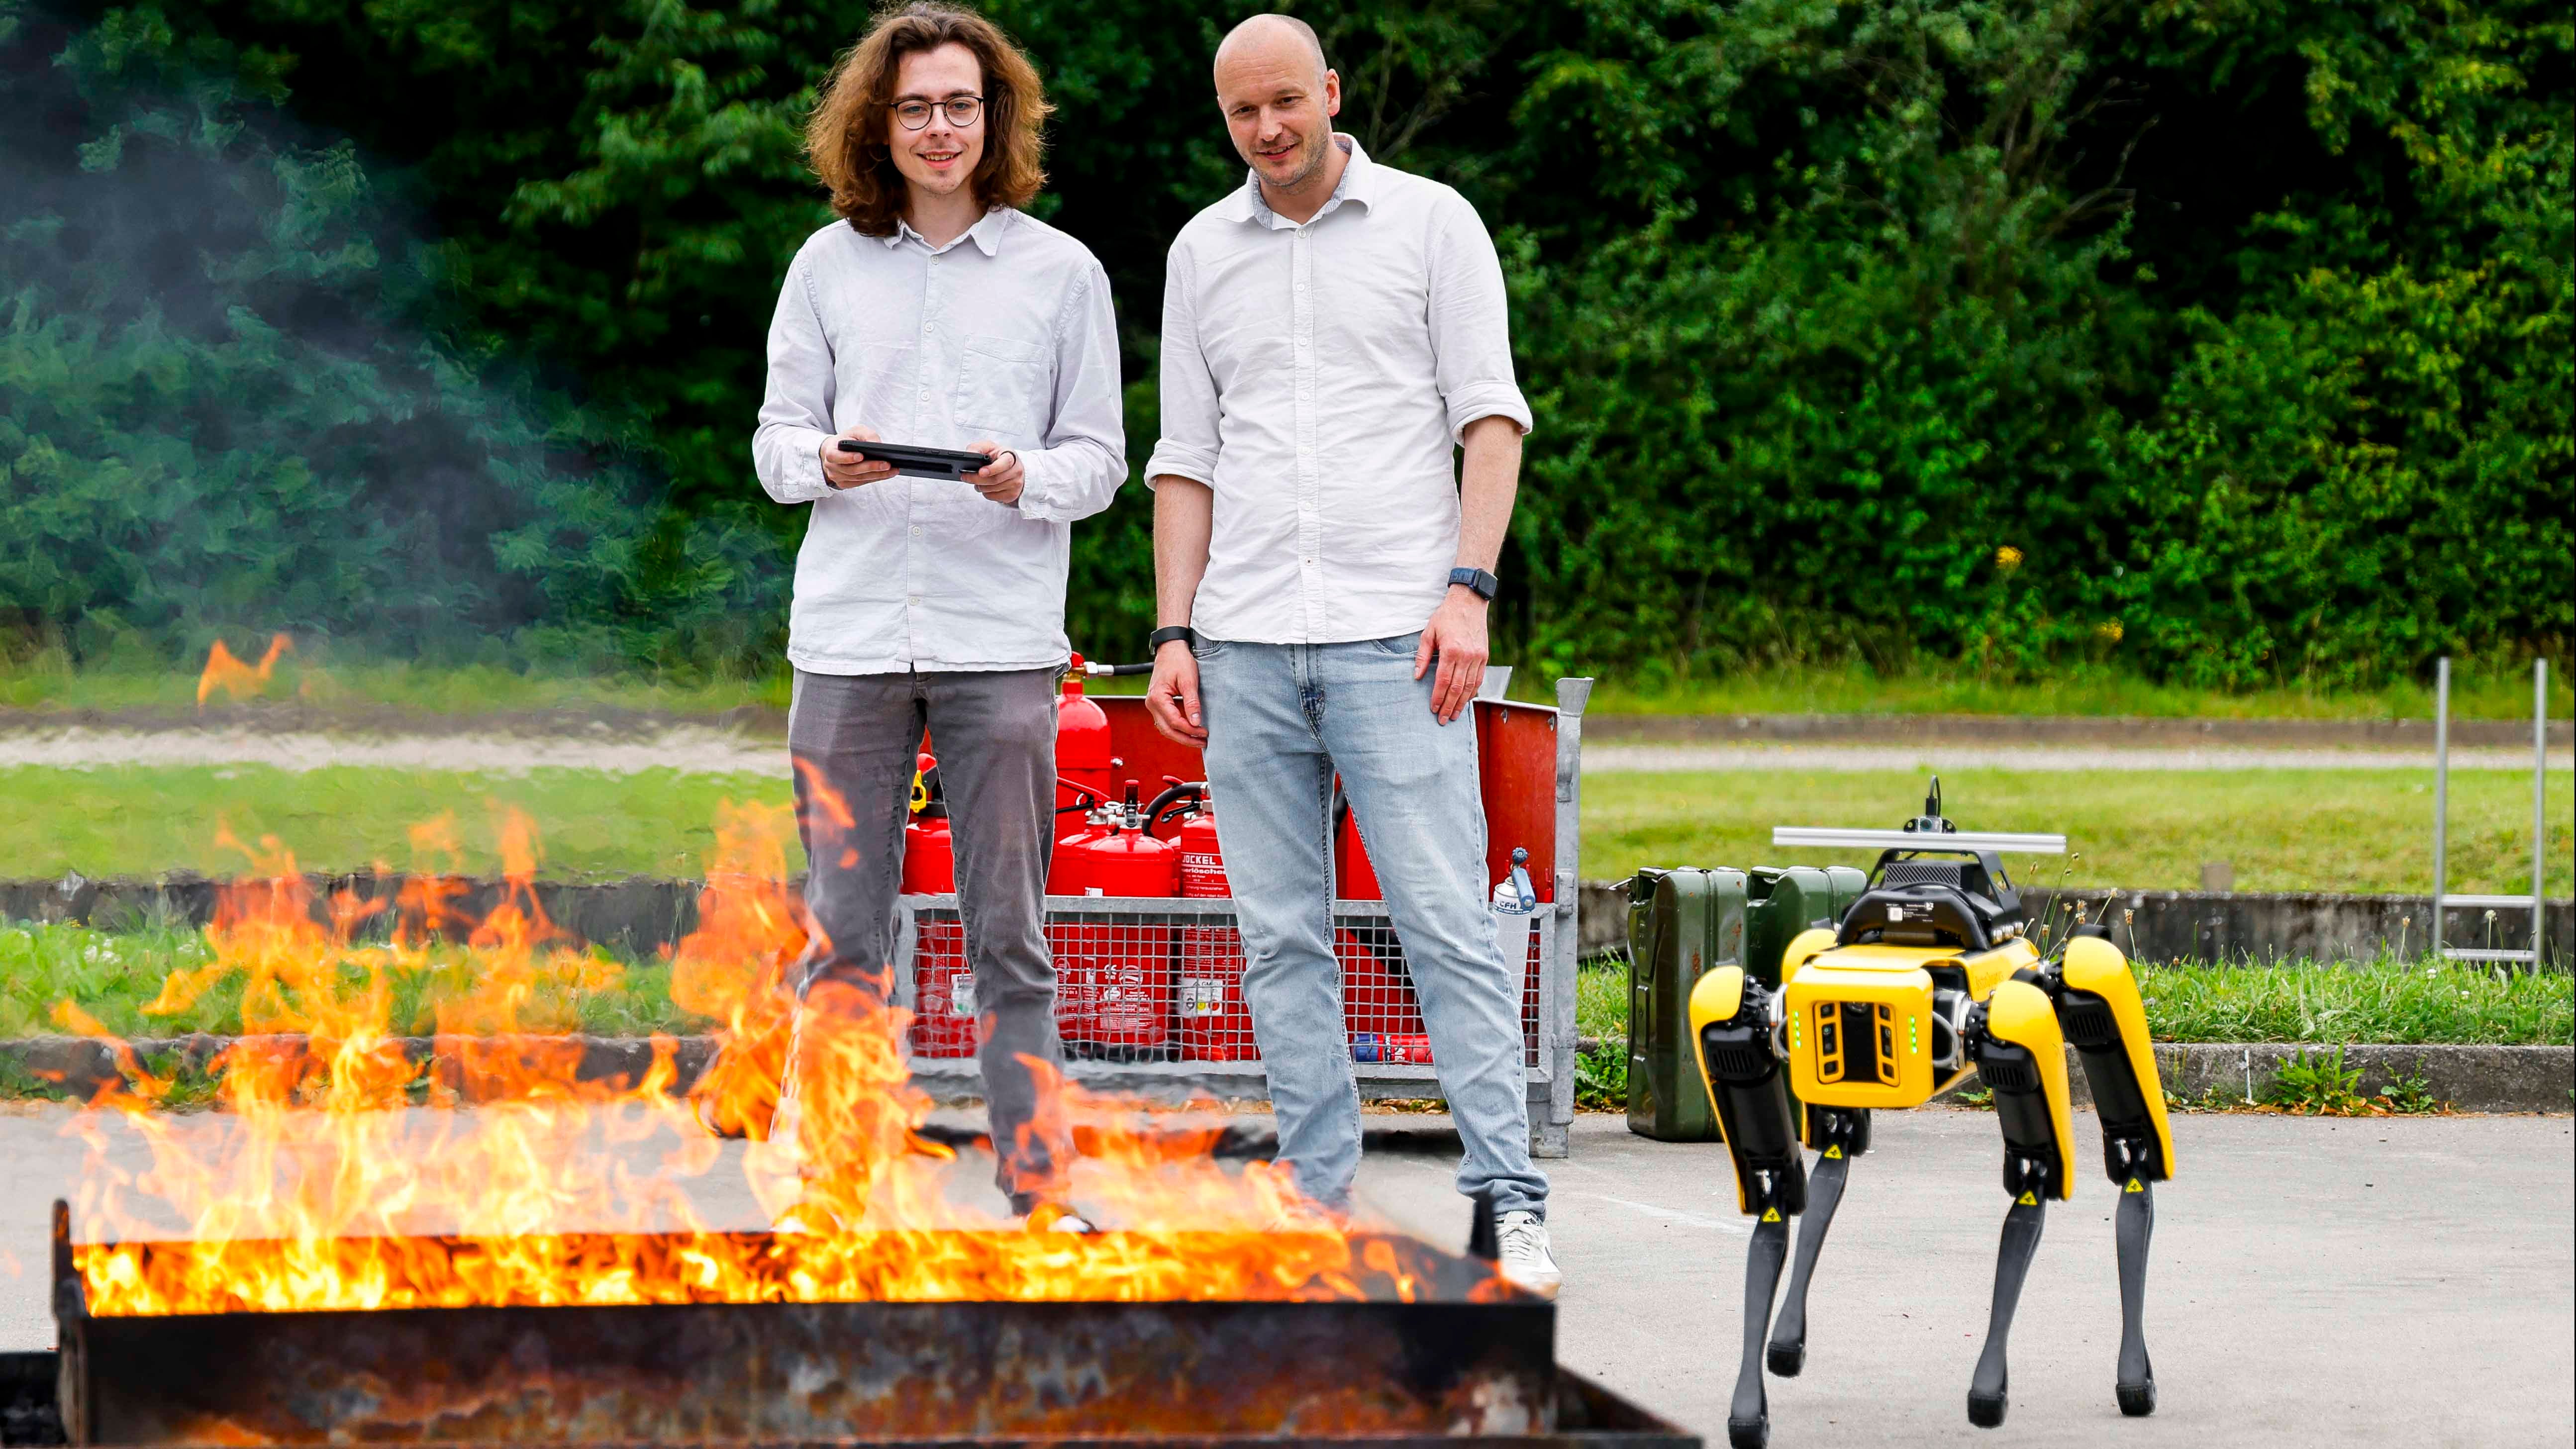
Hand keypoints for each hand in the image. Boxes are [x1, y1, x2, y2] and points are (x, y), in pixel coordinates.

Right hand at [820, 426, 894, 489]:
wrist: (837, 451)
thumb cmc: (847, 439)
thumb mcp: (856, 431)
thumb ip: (866, 435)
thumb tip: (877, 444)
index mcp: (830, 451)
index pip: (835, 456)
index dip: (848, 457)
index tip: (861, 456)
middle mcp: (832, 467)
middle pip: (852, 470)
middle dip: (871, 467)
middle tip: (887, 464)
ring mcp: (838, 477)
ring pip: (859, 479)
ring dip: (877, 475)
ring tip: (892, 470)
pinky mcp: (845, 484)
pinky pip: (862, 483)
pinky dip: (876, 478)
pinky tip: (887, 474)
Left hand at [967, 441, 1023, 505]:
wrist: (1011, 467)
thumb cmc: (998, 456)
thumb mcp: (988, 447)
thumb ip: (977, 448)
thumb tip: (968, 455)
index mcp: (1011, 456)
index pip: (1004, 463)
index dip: (992, 469)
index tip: (980, 472)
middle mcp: (1016, 470)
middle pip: (995, 479)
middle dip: (976, 479)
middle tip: (965, 477)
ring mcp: (1016, 484)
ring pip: (992, 489)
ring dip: (979, 486)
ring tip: (975, 481)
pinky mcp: (1012, 495)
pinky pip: (993, 497)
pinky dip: (985, 492)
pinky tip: (984, 486)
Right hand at [1145, 640, 1207, 745]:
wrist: (1170, 649)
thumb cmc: (1179, 661)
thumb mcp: (1189, 680)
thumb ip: (1192, 702)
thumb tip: (1196, 722)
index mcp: (1157, 698)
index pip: (1174, 722)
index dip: (1190, 730)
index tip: (1205, 732)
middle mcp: (1151, 703)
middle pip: (1167, 730)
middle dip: (1186, 739)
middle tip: (1203, 742)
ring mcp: (1153, 704)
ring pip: (1165, 728)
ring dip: (1181, 736)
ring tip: (1198, 740)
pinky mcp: (1158, 704)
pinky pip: (1165, 721)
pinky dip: (1177, 728)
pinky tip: (1189, 730)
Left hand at [1415, 587, 1488, 723]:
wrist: (1469, 602)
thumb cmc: (1446, 616)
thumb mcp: (1428, 633)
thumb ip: (1423, 656)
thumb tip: (1417, 676)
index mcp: (1451, 650)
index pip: (1444, 681)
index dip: (1438, 697)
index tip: (1433, 708)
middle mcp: (1467, 656)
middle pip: (1457, 688)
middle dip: (1449, 706)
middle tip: (1442, 720)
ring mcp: (1478, 657)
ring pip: (1470, 687)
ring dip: (1461, 703)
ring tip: (1453, 715)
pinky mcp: (1484, 656)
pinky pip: (1479, 679)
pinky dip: (1472, 692)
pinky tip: (1466, 701)